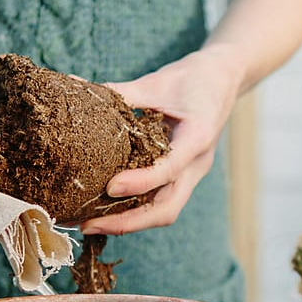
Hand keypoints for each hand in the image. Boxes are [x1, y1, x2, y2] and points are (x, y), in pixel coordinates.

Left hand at [80, 44, 244, 234]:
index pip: (169, 169)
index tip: (109, 187)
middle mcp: (197, 164)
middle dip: (127, 222)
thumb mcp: (157, 81)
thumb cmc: (193, 77)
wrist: (224, 79)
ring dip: (127, 222)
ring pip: (163, 211)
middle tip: (88, 224)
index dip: (139, 182)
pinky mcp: (183, 176)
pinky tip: (104, 209)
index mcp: (198, 137)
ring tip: (89, 223)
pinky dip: (133, 210)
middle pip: (167, 208)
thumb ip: (121, 93)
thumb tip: (77, 88)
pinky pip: (159, 201)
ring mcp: (191, 174)